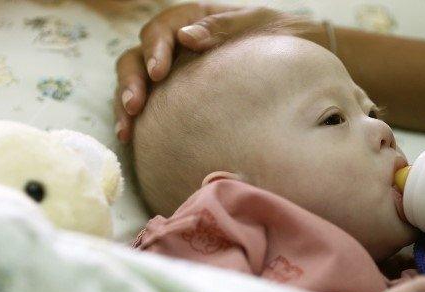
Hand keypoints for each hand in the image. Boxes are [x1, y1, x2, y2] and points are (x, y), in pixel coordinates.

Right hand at [114, 3, 316, 142]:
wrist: (299, 65)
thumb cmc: (281, 40)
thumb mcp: (260, 25)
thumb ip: (224, 28)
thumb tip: (187, 36)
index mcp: (193, 20)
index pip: (161, 29)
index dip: (155, 49)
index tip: (159, 72)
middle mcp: (174, 46)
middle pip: (137, 56)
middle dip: (132, 81)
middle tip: (136, 106)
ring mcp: (170, 73)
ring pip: (134, 81)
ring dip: (125, 102)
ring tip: (126, 129)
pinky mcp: (170, 99)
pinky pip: (145, 106)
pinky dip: (133, 119)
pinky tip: (129, 137)